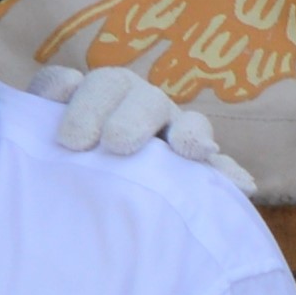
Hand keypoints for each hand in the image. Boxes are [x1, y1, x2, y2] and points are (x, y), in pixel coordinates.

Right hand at [49, 58, 251, 192]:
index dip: (194, 136)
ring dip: (93, 107)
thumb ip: (204, 189)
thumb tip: (246, 186)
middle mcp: (143, 113)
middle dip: (137, 118)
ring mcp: (102, 101)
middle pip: (148, 100)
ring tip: (75, 142)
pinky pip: (57, 81)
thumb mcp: (171, 201)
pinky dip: (55, 87)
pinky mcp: (60, 99)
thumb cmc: (139, 206)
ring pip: (107, 84)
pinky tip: (50, 102)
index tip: (193, 153)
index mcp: (175, 139)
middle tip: (119, 145)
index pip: (192, 128)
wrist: (81, 213)